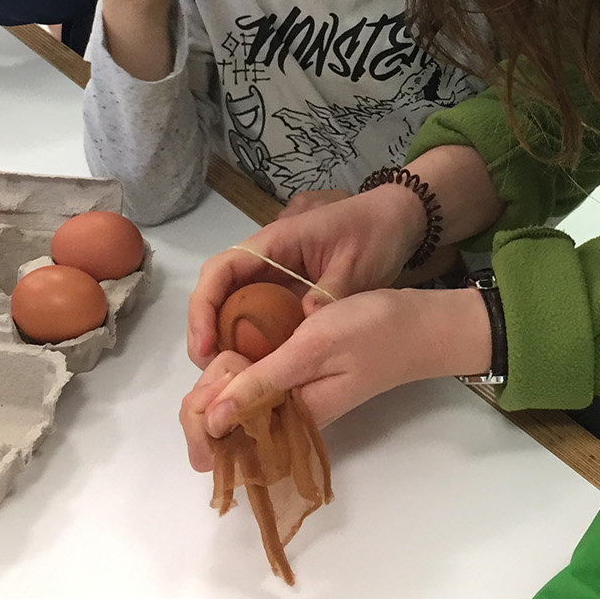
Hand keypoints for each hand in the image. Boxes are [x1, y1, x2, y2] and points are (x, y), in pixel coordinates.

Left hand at [179, 284, 490, 458]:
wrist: (418, 326)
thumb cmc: (370, 333)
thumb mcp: (311, 350)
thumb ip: (262, 384)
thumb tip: (211, 420)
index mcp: (287, 422)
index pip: (222, 439)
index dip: (201, 409)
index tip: (217, 370)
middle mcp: (285, 421)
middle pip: (222, 425)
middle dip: (208, 391)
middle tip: (230, 352)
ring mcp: (292, 404)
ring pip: (235, 404)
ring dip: (224, 378)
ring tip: (236, 346)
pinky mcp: (299, 386)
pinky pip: (256, 389)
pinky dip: (243, 369)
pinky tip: (245, 347)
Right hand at [186, 182, 427, 366]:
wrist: (395, 221)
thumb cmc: (373, 233)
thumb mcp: (356, 263)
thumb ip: (331, 290)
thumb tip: (305, 322)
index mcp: (275, 242)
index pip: (222, 268)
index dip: (204, 305)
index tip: (206, 344)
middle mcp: (266, 257)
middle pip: (218, 290)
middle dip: (206, 329)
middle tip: (214, 373)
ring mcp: (275, 273)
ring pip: (234, 304)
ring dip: (224, 337)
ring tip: (229, 377)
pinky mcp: (287, 288)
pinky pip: (257, 312)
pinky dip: (250, 337)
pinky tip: (257, 366)